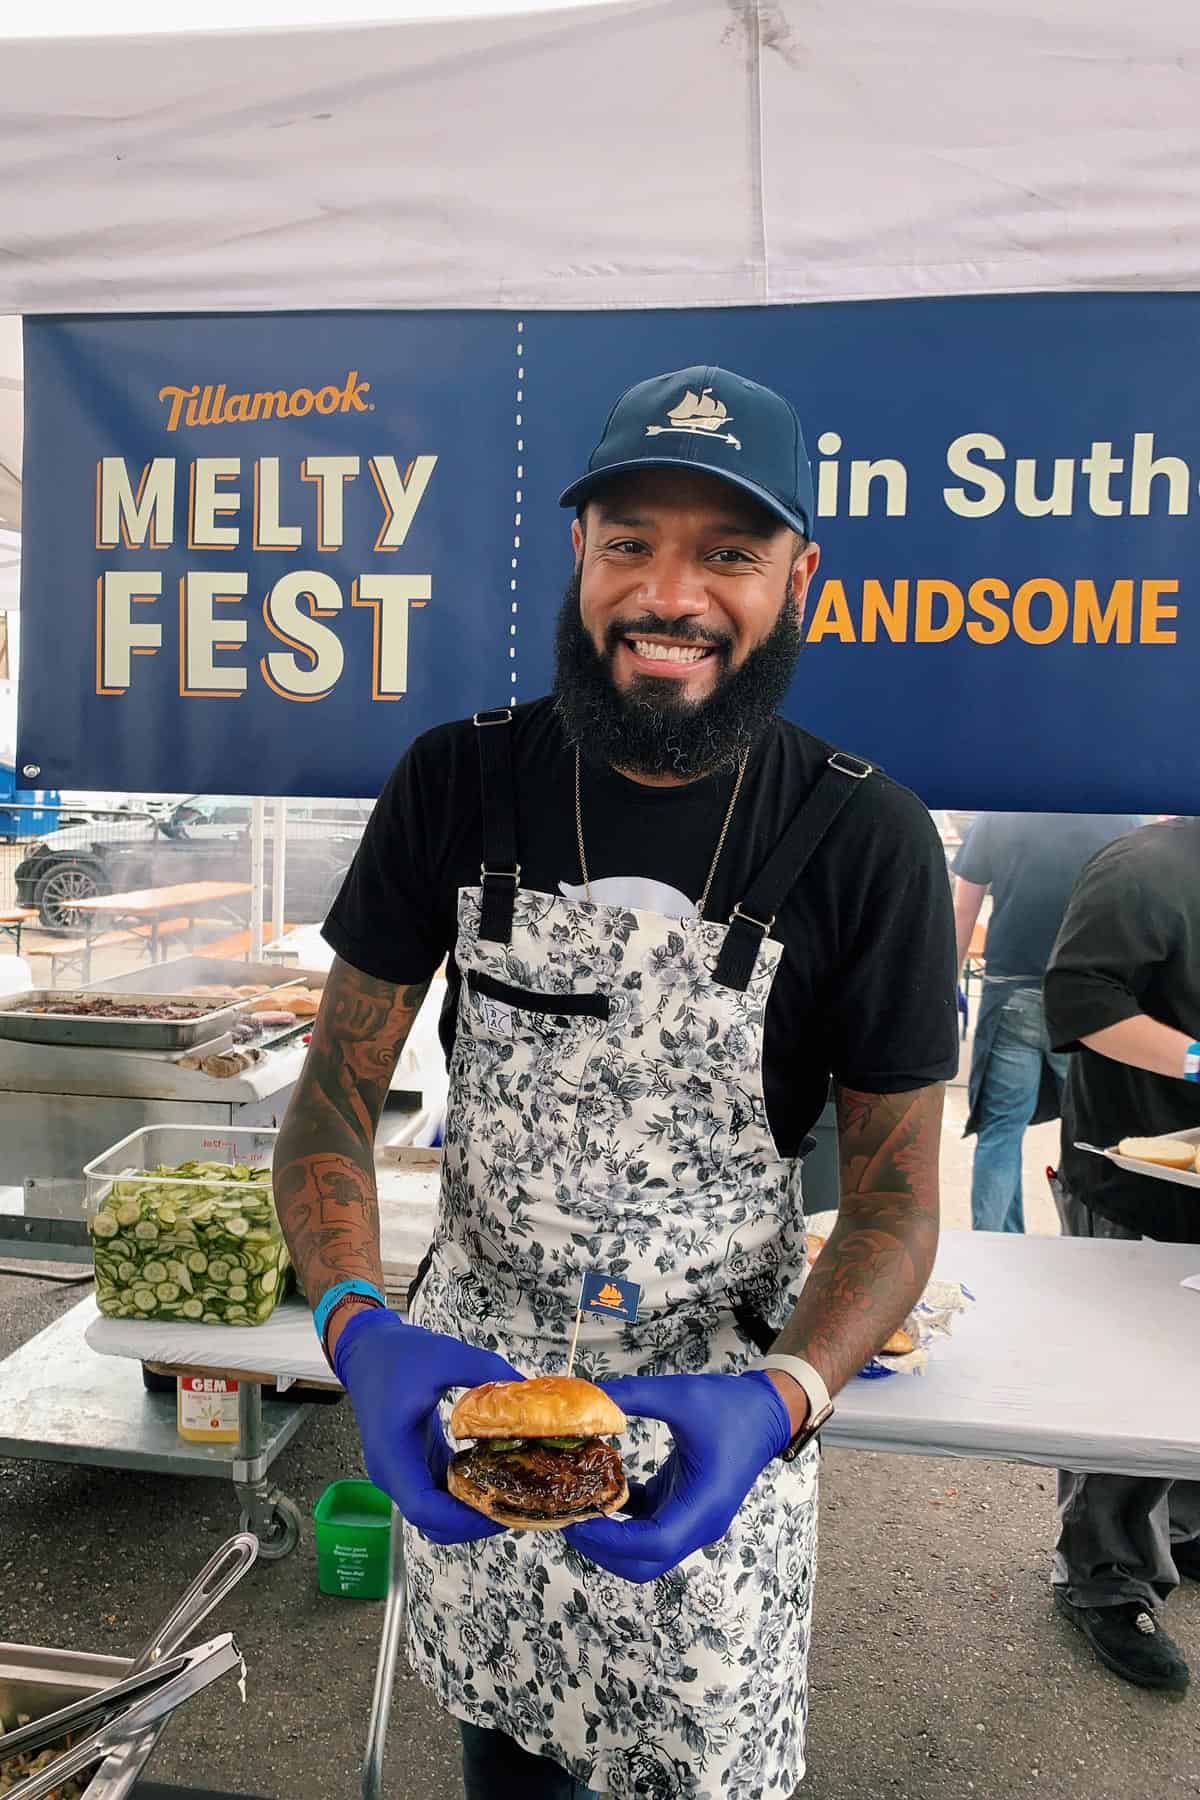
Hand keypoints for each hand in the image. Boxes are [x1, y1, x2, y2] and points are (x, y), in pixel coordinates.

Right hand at [333, 1308, 521, 1544]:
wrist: (366, 1350)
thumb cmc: (396, 1355)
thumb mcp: (443, 1354)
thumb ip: (484, 1369)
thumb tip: (525, 1386)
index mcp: (394, 1454)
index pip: (423, 1508)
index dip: (463, 1519)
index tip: (500, 1508)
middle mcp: (395, 1473)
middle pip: (432, 1521)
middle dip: (473, 1521)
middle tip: (516, 1503)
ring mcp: (403, 1472)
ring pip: (436, 1513)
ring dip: (470, 1511)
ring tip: (511, 1492)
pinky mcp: (414, 1464)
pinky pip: (439, 1492)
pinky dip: (464, 1493)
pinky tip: (494, 1475)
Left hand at [563, 1371, 790, 1582]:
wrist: (765, 1414)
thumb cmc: (730, 1407)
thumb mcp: (679, 1395)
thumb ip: (632, 1395)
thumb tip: (589, 1396)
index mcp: (703, 1505)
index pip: (653, 1544)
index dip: (611, 1540)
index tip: (579, 1520)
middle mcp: (699, 1524)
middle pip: (644, 1563)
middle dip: (603, 1549)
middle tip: (568, 1519)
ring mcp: (692, 1521)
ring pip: (644, 1552)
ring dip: (610, 1537)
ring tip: (577, 1507)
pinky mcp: (684, 1509)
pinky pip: (648, 1527)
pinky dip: (622, 1518)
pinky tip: (601, 1490)